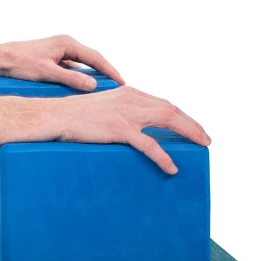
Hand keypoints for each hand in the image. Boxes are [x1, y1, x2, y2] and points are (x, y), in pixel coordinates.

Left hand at [0, 34, 124, 90]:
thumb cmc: (20, 63)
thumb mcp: (47, 73)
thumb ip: (71, 80)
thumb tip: (94, 86)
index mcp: (67, 43)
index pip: (95, 57)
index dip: (110, 71)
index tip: (121, 82)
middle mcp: (65, 44)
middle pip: (91, 60)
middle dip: (105, 73)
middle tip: (119, 87)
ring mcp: (59, 50)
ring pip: (81, 64)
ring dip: (92, 76)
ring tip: (105, 89)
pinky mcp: (53, 58)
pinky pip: (71, 68)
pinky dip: (78, 77)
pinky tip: (83, 88)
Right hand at [54, 87, 210, 173]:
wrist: (54, 115)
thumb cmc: (72, 115)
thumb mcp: (101, 106)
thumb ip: (119, 111)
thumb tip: (132, 126)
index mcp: (128, 93)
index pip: (164, 103)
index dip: (183, 116)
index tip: (193, 127)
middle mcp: (131, 99)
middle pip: (172, 109)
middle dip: (192, 124)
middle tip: (205, 139)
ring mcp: (125, 113)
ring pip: (168, 120)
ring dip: (189, 132)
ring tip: (201, 145)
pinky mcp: (118, 128)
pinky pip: (148, 145)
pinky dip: (163, 157)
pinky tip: (171, 167)